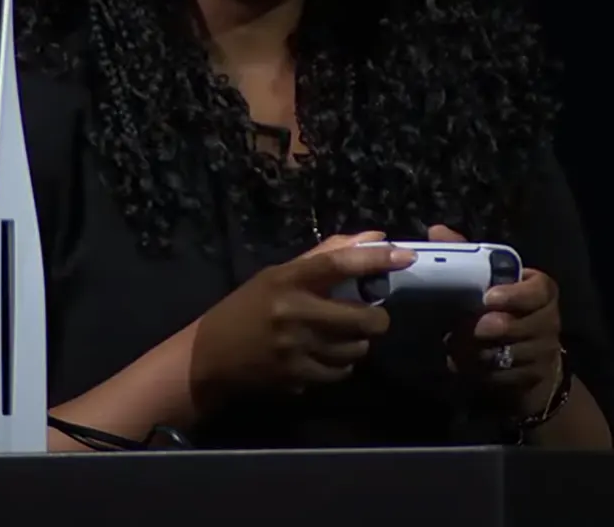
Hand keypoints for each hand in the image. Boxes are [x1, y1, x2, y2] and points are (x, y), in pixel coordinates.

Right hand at [189, 231, 413, 402]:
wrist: (209, 357)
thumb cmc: (247, 308)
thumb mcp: (278, 275)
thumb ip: (325, 257)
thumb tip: (373, 237)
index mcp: (287, 279)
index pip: (339, 264)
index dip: (376, 258)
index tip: (405, 256)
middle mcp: (293, 313)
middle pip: (362, 318)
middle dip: (375, 318)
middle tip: (369, 316)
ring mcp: (295, 349)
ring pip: (356, 349)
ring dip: (357, 343)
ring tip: (342, 337)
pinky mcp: (296, 377)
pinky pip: (340, 372)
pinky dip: (340, 365)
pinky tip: (325, 356)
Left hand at [432, 225, 563, 417]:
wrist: (521, 358)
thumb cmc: (501, 309)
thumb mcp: (487, 281)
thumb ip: (465, 256)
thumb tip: (437, 230)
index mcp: (541, 291)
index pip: (538, 290)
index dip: (515, 294)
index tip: (488, 297)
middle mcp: (549, 320)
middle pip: (529, 325)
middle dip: (499, 327)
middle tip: (474, 328)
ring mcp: (544, 350)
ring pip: (516, 353)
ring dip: (486, 352)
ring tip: (462, 348)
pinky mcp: (533, 376)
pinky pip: (509, 377)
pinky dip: (486, 373)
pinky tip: (469, 366)